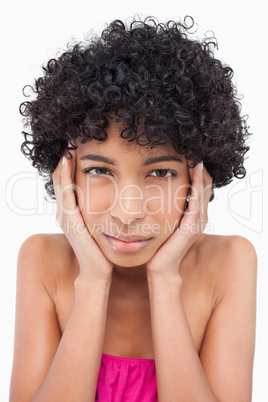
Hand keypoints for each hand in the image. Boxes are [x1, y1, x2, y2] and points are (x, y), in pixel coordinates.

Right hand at [52, 151, 112, 279]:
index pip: (66, 181)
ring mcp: (65, 216)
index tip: (78, 145)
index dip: (70, 163)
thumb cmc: (102, 249)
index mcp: (71, 212)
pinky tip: (68, 161)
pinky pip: (65, 193)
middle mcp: (64, 212)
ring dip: (63, 163)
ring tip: (67, 144)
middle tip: (71, 139)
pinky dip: (65, 177)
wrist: (98, 271)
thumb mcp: (99, 225)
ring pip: (60, 182)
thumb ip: (100, 211)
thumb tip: (114, 198)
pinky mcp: (70, 220)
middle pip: (60, 178)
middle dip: (65, 159)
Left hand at [146, 162, 211, 277]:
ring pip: (203, 191)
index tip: (188, 155)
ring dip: (201, 173)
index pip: (200, 188)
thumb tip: (155, 192)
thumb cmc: (159, 245)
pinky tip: (195, 170)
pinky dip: (197, 185)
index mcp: (194, 215)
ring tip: (197, 156)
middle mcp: (199, 217)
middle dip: (200, 169)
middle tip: (194, 151)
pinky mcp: (191, 225)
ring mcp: (198, 221)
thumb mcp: (165, 222)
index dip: (197, 172)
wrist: (160, 266)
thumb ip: (166, 209)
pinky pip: (197, 200)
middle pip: (205, 186)